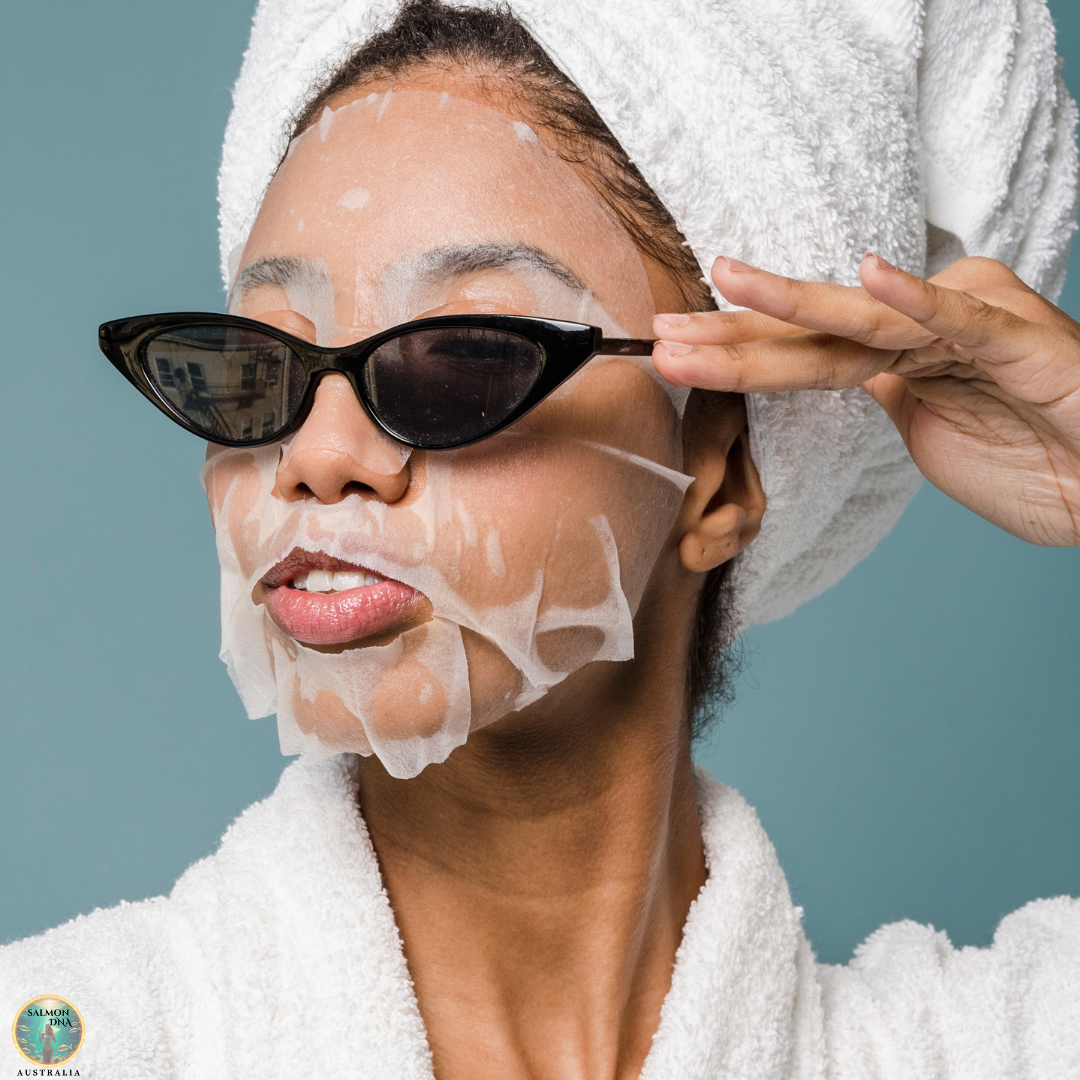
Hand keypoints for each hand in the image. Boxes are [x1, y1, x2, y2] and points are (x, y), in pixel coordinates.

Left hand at [652, 255, 1079, 545]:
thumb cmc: (1033, 458)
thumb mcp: (929, 428)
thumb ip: (885, 393)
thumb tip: (842, 375)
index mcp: (904, 352)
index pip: (805, 353)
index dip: (739, 353)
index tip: (675, 350)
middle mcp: (927, 328)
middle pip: (817, 332)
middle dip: (736, 334)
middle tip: (665, 331)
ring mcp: (970, 328)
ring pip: (866, 319)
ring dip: (792, 306)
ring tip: (726, 283)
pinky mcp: (1018, 342)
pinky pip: (958, 321)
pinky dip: (915, 301)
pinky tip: (866, 276)